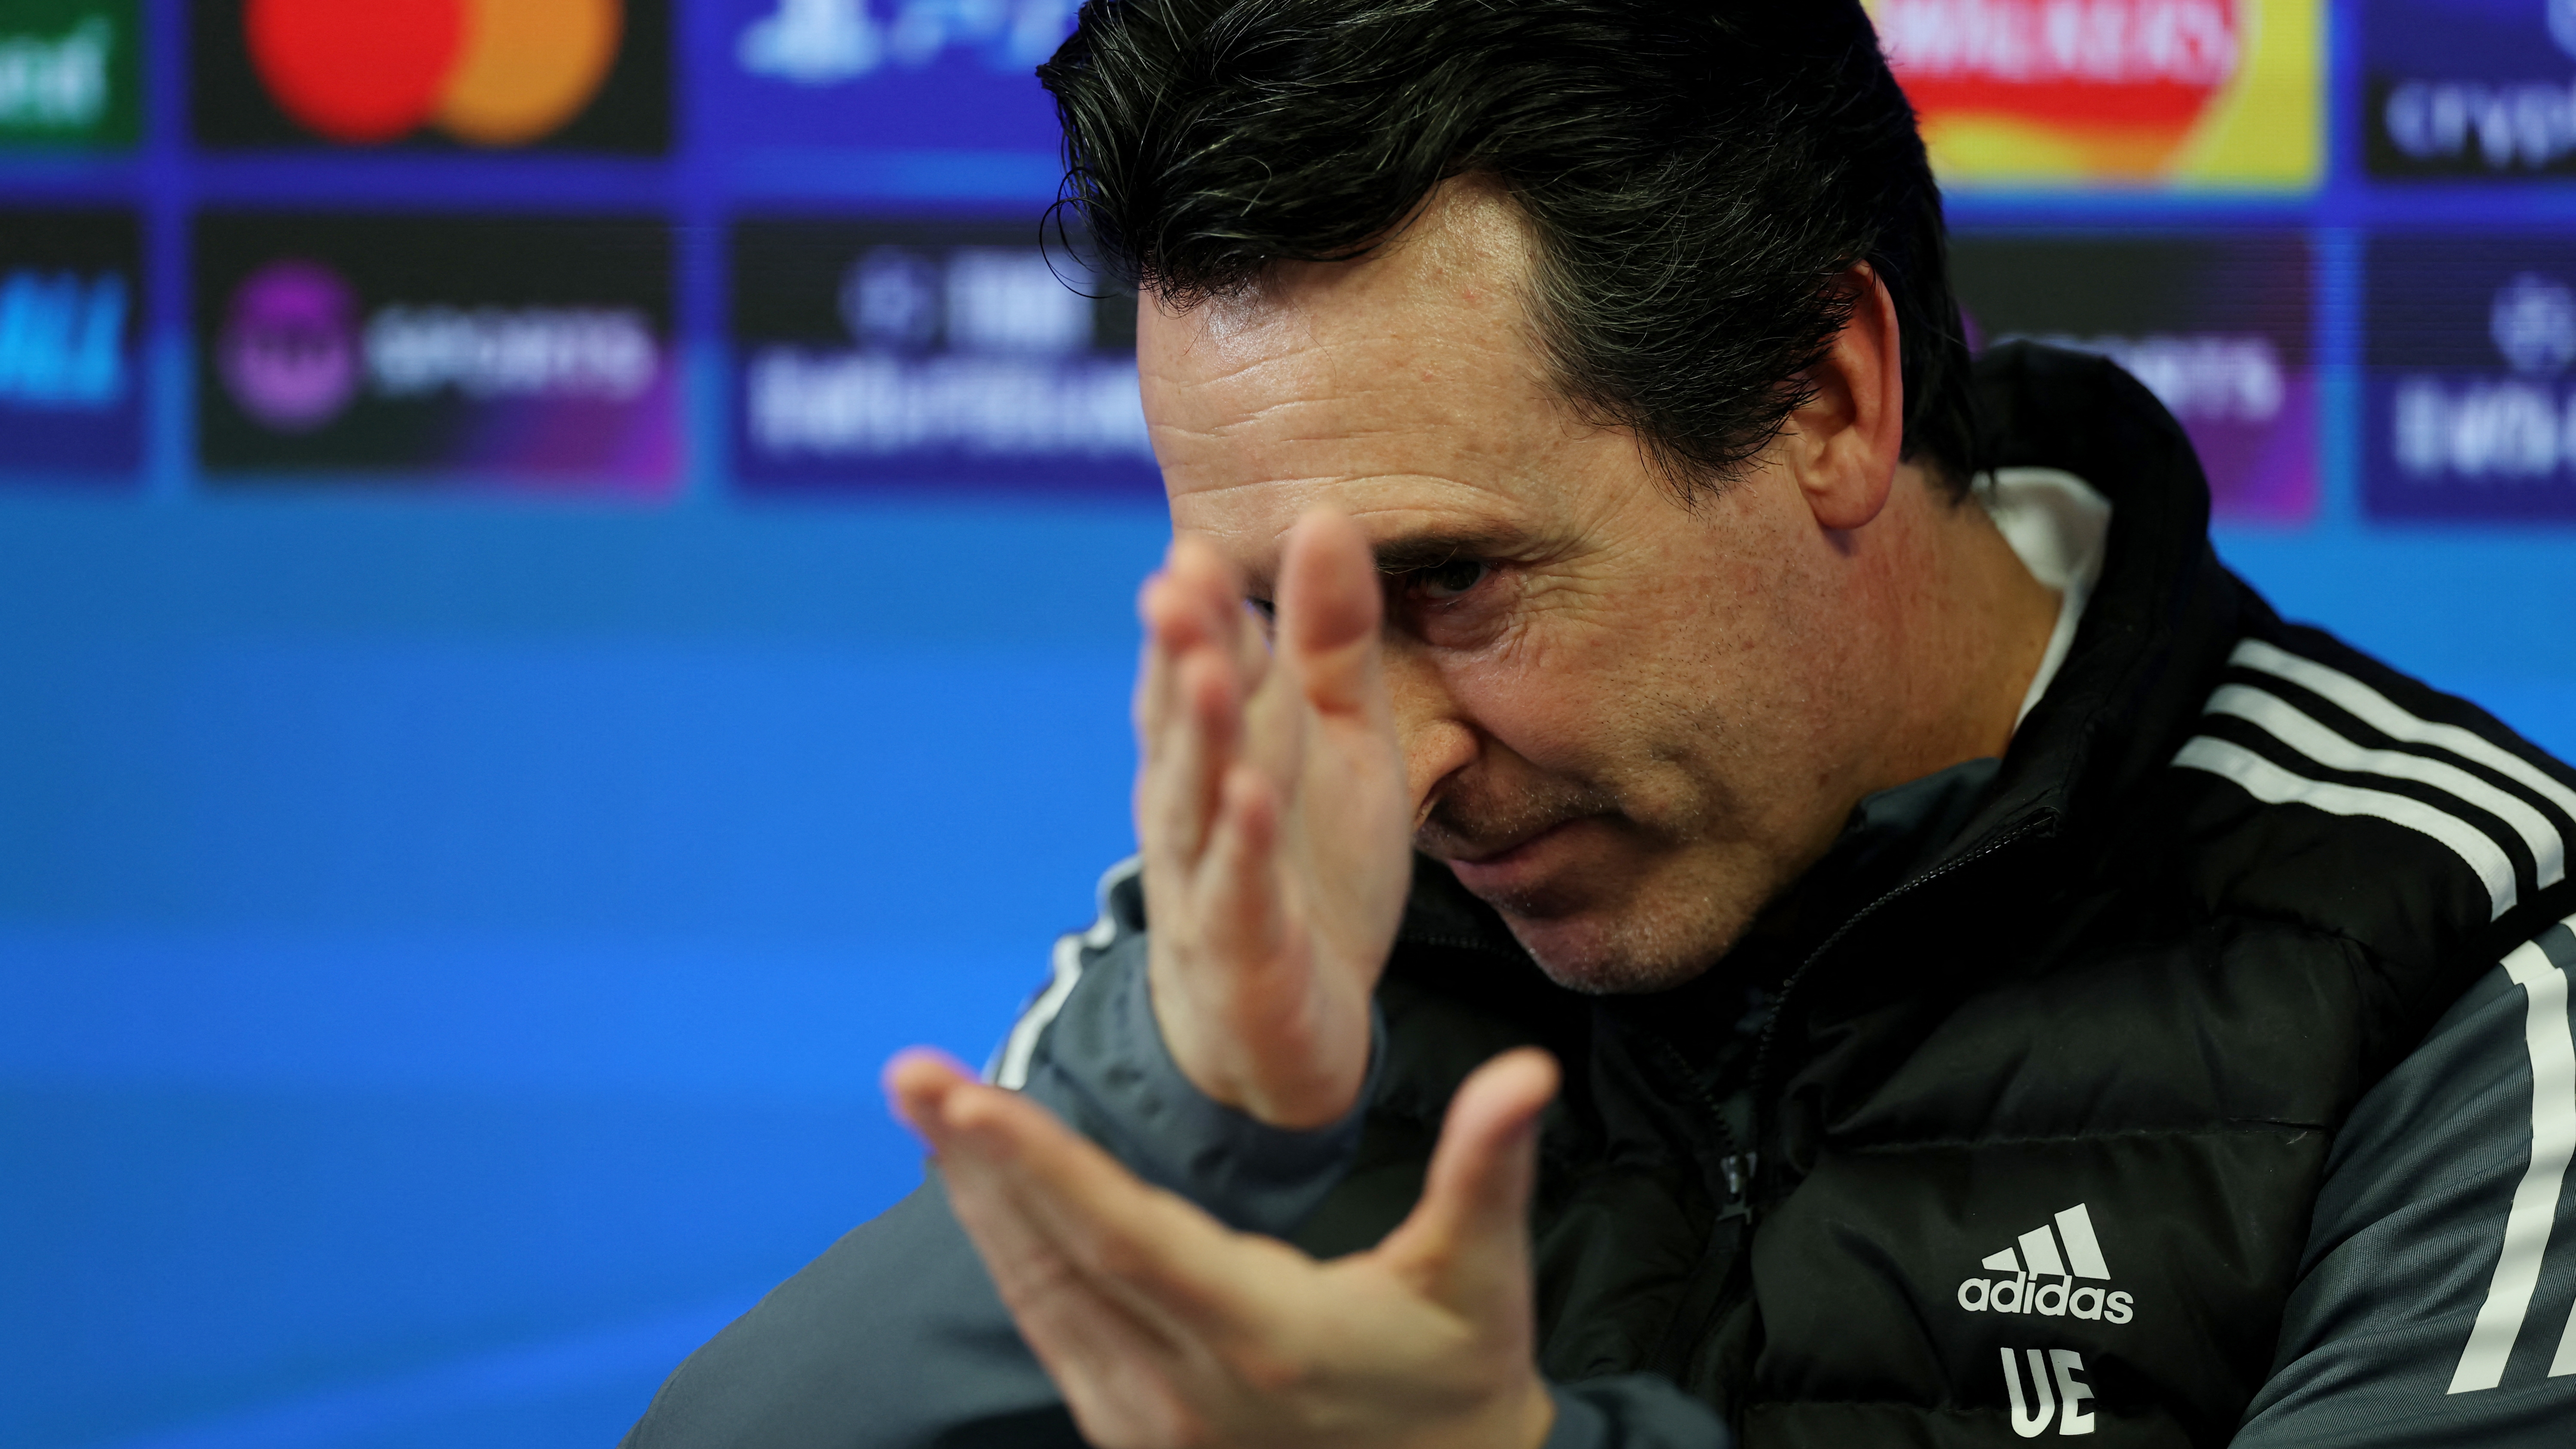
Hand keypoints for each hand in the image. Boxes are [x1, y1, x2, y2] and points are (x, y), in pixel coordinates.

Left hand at [888, 1046, 1561, 1448]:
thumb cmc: (1463, 1384)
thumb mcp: (1482, 1280)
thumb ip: (1486, 1168)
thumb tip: (1526, 1069)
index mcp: (1262, 1338)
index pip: (1124, 1236)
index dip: (1040, 1165)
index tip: (964, 1098)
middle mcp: (1186, 1391)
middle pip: (1055, 1258)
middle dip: (975, 1159)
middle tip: (907, 1072)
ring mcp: (1150, 1426)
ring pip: (1040, 1296)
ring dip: (978, 1202)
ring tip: (927, 1112)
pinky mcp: (1135, 1436)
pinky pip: (1052, 1332)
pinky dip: (1010, 1256)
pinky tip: (981, 1197)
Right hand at [1134, 509, 1413, 1128]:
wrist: (1291, 1021)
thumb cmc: (1308, 861)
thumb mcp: (1338, 736)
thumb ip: (1329, 635)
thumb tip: (1327, 513)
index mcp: (1218, 744)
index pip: (1205, 666)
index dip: (1200, 612)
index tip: (1194, 548)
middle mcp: (1195, 803)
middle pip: (1187, 720)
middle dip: (1180, 653)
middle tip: (1176, 580)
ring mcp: (1208, 878)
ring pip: (1196, 799)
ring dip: (1200, 735)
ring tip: (1208, 672)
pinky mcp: (1240, 951)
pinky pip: (1237, 894)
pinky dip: (1242, 848)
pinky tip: (1252, 798)